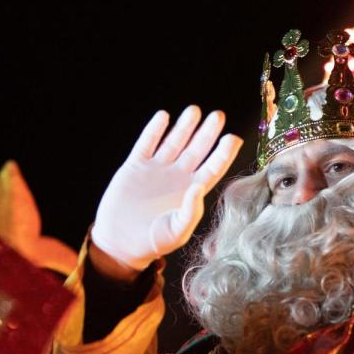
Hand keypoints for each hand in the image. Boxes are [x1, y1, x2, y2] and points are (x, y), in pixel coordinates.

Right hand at [90, 105, 242, 278]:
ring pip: (174, 142)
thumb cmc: (153, 242)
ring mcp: (157, 169)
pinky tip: (164, 117)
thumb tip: (198, 187)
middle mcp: (177, 177)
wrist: (121, 242)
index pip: (212, 168)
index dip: (223, 153)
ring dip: (184, 126)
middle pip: (197, 150)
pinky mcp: (135, 166)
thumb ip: (190, 212)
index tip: (233, 138)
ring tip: (194, 111)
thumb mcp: (176, 232)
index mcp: (191, 192)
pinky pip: (146, 144)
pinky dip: (154, 130)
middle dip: (208, 133)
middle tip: (218, 116)